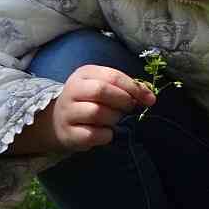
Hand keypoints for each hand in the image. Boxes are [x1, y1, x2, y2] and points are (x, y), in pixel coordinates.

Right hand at [41, 64, 155, 151]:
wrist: (59, 121)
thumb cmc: (89, 101)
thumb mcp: (103, 87)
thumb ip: (124, 88)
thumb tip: (149, 97)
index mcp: (84, 74)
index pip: (112, 76)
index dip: (134, 88)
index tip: (150, 99)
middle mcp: (72, 90)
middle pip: (101, 91)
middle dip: (122, 101)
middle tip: (129, 109)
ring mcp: (68, 112)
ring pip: (96, 112)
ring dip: (114, 118)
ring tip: (116, 120)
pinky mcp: (68, 133)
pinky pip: (93, 134)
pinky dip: (106, 135)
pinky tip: (106, 132)